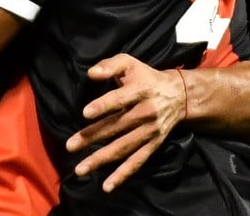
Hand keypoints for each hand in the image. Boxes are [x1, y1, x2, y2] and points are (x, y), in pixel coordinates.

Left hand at [65, 54, 186, 192]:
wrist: (178, 95)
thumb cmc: (146, 77)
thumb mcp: (130, 63)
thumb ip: (110, 65)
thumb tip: (91, 74)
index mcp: (141, 91)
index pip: (120, 99)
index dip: (104, 106)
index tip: (85, 113)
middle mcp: (146, 113)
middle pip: (116, 127)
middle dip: (92, 137)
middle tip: (70, 145)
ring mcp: (150, 132)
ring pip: (123, 148)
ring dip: (101, 159)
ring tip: (80, 169)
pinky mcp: (153, 145)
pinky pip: (137, 162)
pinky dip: (123, 175)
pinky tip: (107, 186)